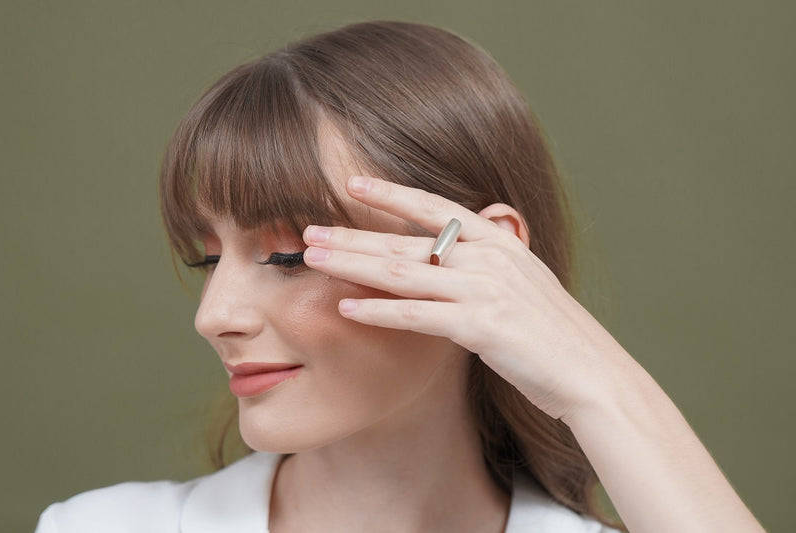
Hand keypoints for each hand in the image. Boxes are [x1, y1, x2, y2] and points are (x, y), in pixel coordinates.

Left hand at [302, 176, 630, 420]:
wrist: (591, 372)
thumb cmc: (553, 331)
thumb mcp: (524, 280)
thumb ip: (488, 260)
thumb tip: (458, 249)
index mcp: (499, 241)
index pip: (436, 207)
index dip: (392, 193)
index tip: (353, 183)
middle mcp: (490, 257)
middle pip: (407, 240)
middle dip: (353, 234)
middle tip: (310, 232)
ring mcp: (486, 289)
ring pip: (404, 271)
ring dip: (353, 265)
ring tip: (313, 260)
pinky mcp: (482, 325)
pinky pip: (418, 316)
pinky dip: (378, 312)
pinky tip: (345, 309)